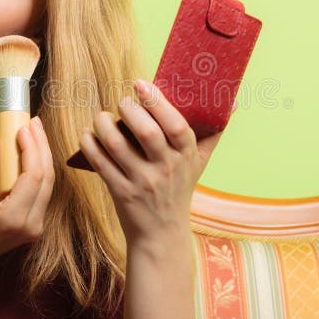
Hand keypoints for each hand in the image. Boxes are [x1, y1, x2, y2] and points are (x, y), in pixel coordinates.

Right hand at [0, 116, 54, 274]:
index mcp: (11, 218)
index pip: (33, 176)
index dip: (32, 148)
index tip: (24, 127)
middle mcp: (30, 226)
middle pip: (47, 178)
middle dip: (41, 146)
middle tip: (33, 123)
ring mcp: (35, 228)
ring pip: (48, 184)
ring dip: (42, 156)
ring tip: (34, 132)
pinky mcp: (34, 227)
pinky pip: (42, 192)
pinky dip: (38, 170)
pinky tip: (31, 151)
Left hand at [79, 80, 231, 249]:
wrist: (162, 234)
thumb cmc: (180, 188)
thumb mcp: (199, 162)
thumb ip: (212, 131)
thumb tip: (231, 102)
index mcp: (187, 157)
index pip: (178, 126)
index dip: (158, 103)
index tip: (141, 84)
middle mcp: (166, 169)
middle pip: (147, 133)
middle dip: (130, 110)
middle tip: (123, 102)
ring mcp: (143, 182)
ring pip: (118, 146)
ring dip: (105, 125)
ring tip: (102, 117)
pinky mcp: (121, 193)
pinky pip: (101, 164)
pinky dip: (90, 145)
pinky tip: (87, 134)